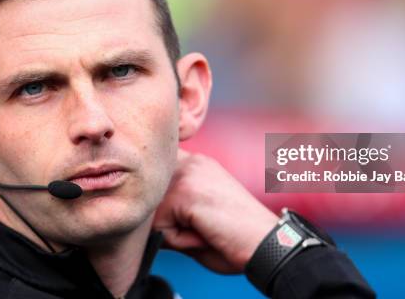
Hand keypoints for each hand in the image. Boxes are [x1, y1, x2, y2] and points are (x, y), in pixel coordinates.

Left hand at [153, 149, 278, 273]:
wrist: (266, 244)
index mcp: (196, 163)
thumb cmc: (235, 237)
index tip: (187, 216)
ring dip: (171, 229)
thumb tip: (139, 214)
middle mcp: (191, 161)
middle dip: (166, 219)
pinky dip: (178, 240)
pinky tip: (204, 233)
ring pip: (151, 213)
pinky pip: (158, 227)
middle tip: (203, 226)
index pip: (155, 178)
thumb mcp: (198, 215)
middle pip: (149, 197)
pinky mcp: (185, 191)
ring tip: (204, 229)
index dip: (161, 202)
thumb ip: (171, 207)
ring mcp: (187, 173)